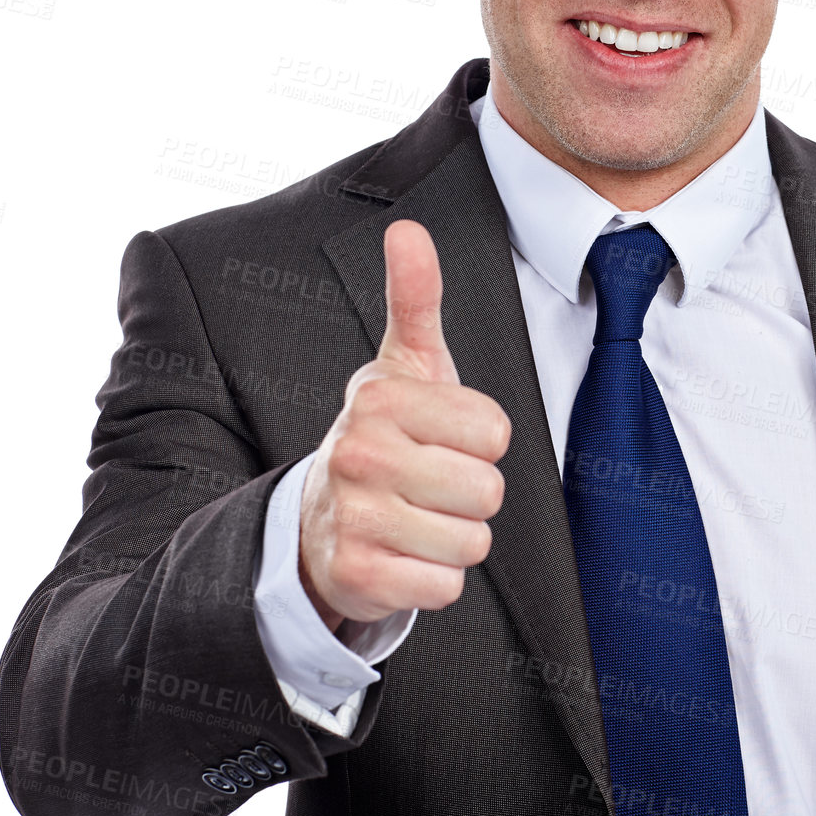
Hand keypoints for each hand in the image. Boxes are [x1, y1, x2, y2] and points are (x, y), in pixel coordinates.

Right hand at [298, 220, 509, 630]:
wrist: (322, 518)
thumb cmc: (388, 433)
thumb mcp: (406, 362)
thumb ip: (416, 295)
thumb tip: (407, 229)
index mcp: (380, 398)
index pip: (493, 431)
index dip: (482, 441)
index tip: (446, 437)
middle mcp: (359, 453)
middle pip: (486, 490)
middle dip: (472, 494)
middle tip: (432, 483)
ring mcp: (352, 517)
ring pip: (471, 542)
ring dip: (456, 538)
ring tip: (419, 518)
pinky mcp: (355, 576)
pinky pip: (445, 586)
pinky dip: (436, 579)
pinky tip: (405, 556)